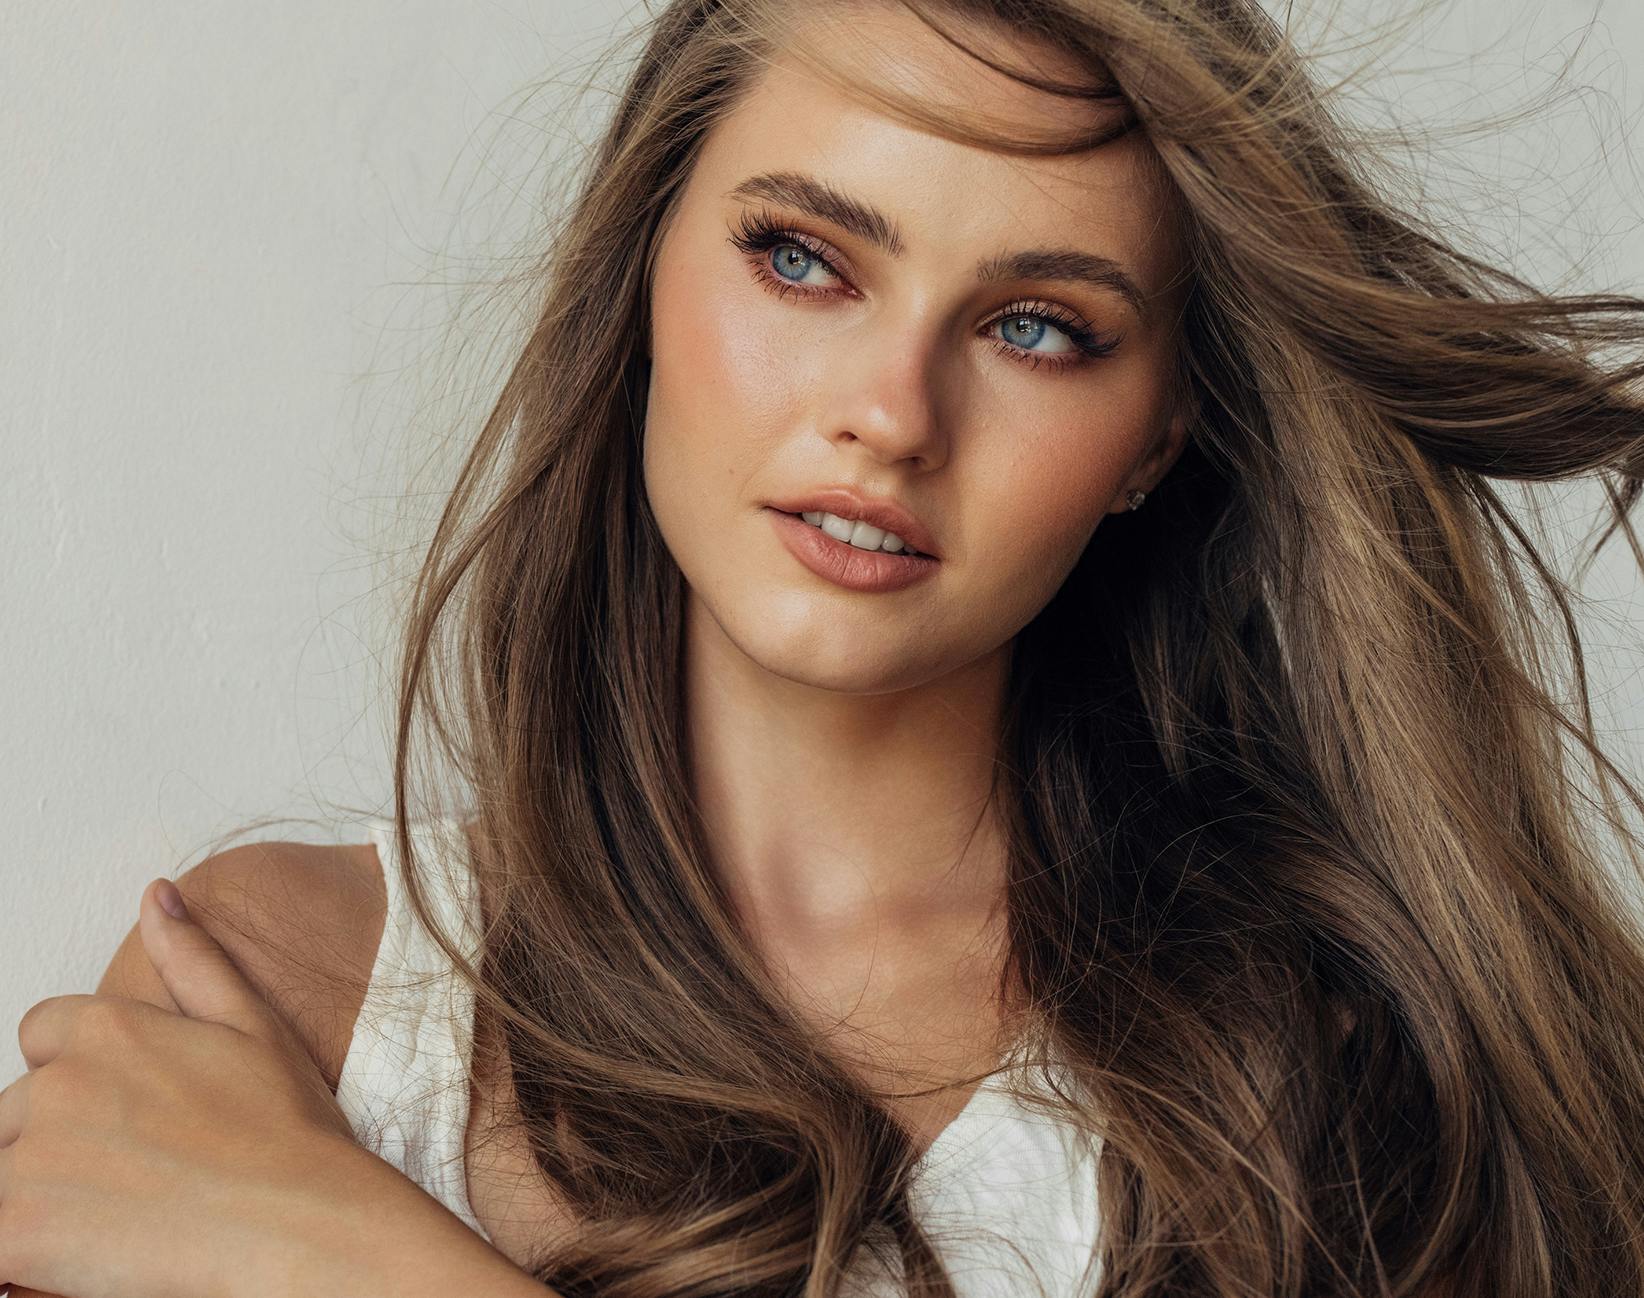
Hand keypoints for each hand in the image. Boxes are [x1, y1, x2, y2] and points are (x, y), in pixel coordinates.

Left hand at [0, 877, 371, 1297]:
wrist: (302, 1222)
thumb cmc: (288, 1133)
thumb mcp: (254, 1026)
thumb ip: (193, 960)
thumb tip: (156, 894)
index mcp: (109, 1027)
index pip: (42, 1037)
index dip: (82, 1078)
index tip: (128, 1120)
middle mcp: (59, 1082)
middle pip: (16, 1112)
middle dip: (58, 1144)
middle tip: (135, 1180)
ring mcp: (31, 1156)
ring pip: (3, 1170)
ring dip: (38, 1197)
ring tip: (111, 1220)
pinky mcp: (14, 1227)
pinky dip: (19, 1251)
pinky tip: (75, 1255)